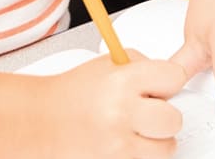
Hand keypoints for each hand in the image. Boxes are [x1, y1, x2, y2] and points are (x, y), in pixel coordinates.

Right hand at [35, 53, 192, 158]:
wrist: (40, 121)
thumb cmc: (71, 94)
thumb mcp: (106, 64)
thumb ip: (141, 65)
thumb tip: (169, 78)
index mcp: (122, 81)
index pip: (174, 78)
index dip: (168, 82)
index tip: (160, 86)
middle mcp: (122, 112)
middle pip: (173, 119)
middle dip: (164, 115)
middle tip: (149, 112)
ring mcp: (118, 144)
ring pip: (166, 147)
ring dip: (156, 141)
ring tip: (137, 131)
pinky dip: (140, 155)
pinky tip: (125, 143)